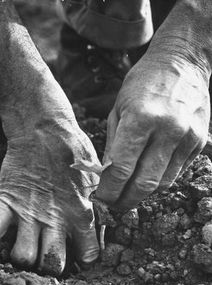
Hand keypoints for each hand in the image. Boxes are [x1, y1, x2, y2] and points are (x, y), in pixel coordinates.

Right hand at [0, 97, 99, 274]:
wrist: (46, 129)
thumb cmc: (74, 152)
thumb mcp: (96, 178)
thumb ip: (102, 203)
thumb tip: (107, 221)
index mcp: (83, 214)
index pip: (89, 256)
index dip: (84, 258)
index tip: (79, 251)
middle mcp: (57, 218)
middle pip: (52, 265)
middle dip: (50, 266)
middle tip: (48, 252)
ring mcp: (29, 212)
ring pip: (23, 257)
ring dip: (23, 257)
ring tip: (26, 243)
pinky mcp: (7, 201)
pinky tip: (1, 235)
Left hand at [96, 51, 209, 209]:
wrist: (181, 63)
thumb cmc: (142, 84)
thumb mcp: (118, 109)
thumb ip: (113, 145)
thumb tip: (106, 176)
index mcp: (140, 119)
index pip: (122, 169)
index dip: (109, 190)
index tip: (101, 198)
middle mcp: (167, 130)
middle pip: (144, 183)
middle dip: (126, 200)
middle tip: (114, 205)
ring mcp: (187, 137)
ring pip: (163, 183)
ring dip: (143, 194)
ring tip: (129, 193)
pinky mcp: (198, 142)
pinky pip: (176, 172)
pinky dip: (159, 181)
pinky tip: (147, 177)